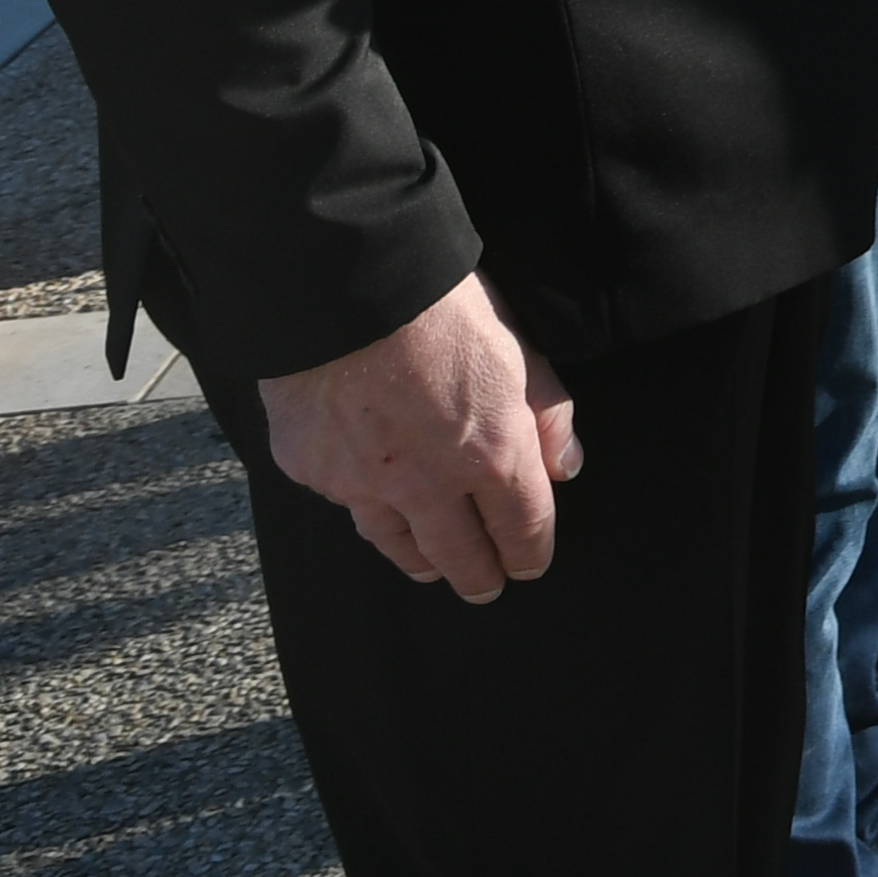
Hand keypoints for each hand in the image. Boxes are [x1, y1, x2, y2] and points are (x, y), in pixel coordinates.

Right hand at [259, 271, 579, 599]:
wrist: (345, 287)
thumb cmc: (445, 304)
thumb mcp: (522, 347)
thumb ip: (548, 414)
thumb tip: (566, 467)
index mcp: (490, 456)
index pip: (521, 526)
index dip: (530, 553)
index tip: (531, 567)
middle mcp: (426, 484)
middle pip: (458, 553)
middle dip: (477, 575)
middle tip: (485, 589)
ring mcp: (362, 483)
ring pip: (395, 541)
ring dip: (420, 561)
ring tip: (431, 570)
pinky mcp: (310, 468)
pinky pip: (342, 499)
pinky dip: (362, 507)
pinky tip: (369, 505)